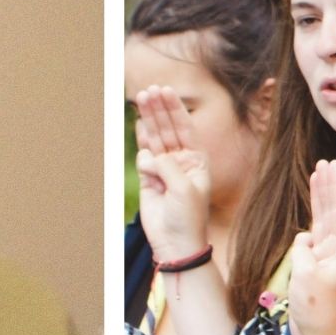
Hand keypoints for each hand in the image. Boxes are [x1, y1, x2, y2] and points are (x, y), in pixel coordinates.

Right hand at [133, 86, 211, 261]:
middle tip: (148, 91)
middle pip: (168, 129)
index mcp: (196, 160)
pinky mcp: (149, 180)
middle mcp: (180, 161)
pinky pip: (143, 157)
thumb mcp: (184, 188)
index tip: (166, 91)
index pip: (185, 128)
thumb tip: (147, 155)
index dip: (175, 109)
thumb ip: (167, 166)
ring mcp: (164, 169)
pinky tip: (139, 125)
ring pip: (154, 139)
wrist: (175, 243)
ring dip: (148, 120)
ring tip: (140, 100)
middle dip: (158, 110)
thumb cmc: (188, 217)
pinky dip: (141, 143)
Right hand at [285, 160, 335, 334]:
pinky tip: (309, 212)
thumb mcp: (306, 275)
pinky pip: (313, 234)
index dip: (334, 187)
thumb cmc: (316, 308)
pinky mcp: (316, 265)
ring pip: (324, 219)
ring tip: (316, 176)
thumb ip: (303, 250)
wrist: (320, 333)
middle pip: (333, 210)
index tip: (330, 166)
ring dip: (320, 197)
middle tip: (325, 162)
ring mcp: (327, 256)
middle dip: (329, 185)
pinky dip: (311, 218)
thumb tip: (303, 239)